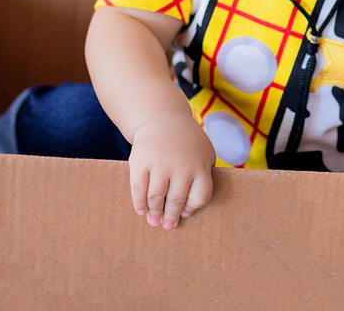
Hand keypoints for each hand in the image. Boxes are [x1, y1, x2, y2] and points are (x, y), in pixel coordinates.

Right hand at [129, 112, 215, 229]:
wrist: (162, 117)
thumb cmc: (186, 140)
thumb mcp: (204, 152)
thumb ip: (205, 175)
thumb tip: (191, 208)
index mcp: (200, 165)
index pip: (200, 196)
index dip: (191, 208)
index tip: (184, 214)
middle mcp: (181, 166)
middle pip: (176, 200)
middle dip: (171, 216)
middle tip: (168, 226)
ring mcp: (160, 163)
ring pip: (156, 198)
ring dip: (154, 213)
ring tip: (154, 221)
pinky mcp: (140, 162)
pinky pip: (138, 189)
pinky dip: (139, 203)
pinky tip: (141, 210)